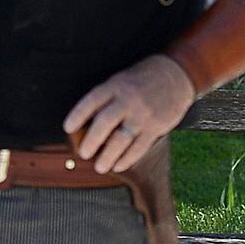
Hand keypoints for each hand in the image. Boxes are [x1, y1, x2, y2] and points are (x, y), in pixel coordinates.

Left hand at [64, 54, 196, 173]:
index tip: (68, 128)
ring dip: (108, 156)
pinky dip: (127, 159)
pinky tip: (119, 165)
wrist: (177, 76)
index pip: (92, 101)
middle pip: (105, 123)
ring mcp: (143, 114)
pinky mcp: (156, 126)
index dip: (78, 115)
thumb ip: (107, 99)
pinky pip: (139, 147)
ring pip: (121, 139)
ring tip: (100, 167)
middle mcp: (129, 100)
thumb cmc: (142, 81)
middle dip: (91, 141)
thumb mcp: (122, 81)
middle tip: (83, 154)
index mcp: (116, 86)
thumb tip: (87, 125)